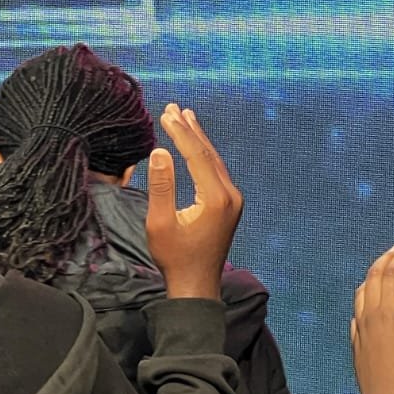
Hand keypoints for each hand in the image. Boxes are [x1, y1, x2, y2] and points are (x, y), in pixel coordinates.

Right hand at [145, 104, 243, 299]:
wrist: (196, 285)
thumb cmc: (174, 257)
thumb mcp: (160, 222)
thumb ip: (161, 186)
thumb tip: (160, 152)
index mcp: (215, 198)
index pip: (197, 156)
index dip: (180, 133)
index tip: (166, 114)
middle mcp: (230, 196)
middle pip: (209, 154)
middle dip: (190, 130)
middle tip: (174, 108)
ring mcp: (233, 201)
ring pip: (214, 161)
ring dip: (198, 139)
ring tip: (185, 117)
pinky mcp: (229, 206)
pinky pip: (216, 172)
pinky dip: (203, 154)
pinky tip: (195, 146)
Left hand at [352, 242, 393, 393]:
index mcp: (388, 313)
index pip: (391, 275)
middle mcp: (369, 314)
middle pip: (373, 276)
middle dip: (385, 258)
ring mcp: (358, 325)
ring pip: (361, 289)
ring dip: (372, 273)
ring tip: (384, 265)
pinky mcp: (354, 336)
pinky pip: (356, 305)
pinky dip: (364, 291)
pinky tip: (370, 294)